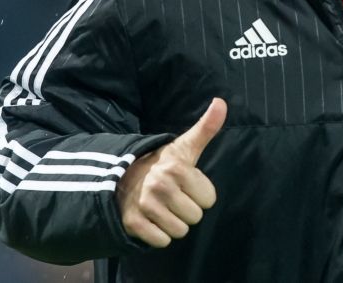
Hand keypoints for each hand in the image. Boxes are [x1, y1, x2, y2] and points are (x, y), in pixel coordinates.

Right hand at [116, 98, 226, 247]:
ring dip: (173, 223)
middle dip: (186, 209)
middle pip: (195, 217)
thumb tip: (222, 101)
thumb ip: (206, 127)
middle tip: (172, 196)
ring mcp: (145, 205)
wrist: (121, 176)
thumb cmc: (161, 164)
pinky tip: (151, 219)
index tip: (184, 184)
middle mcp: (161, 185)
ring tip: (162, 207)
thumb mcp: (184, 146)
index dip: (199, 193)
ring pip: (180, 232)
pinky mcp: (133, 223)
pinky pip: (161, 241)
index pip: (209, 200)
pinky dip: (158, 235)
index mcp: (177, 167)